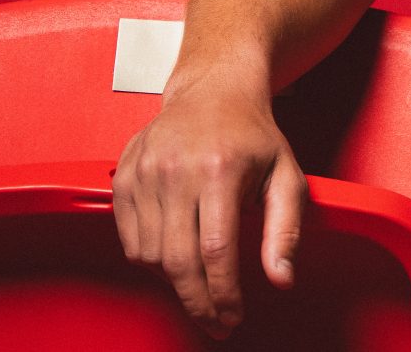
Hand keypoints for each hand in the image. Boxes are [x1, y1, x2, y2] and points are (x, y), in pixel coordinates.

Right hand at [111, 77, 308, 337]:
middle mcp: (176, 170)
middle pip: (178, 260)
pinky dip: (150, 260)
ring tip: (200, 283)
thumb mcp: (286, 175)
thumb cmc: (252, 134)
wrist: (212, 90)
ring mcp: (144, 172)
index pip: (216, 251)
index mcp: (220, 168)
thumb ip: (286, 230)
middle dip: (197, 301)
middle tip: (215, 321)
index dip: (223, 294)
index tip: (231, 317)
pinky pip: (129, 239)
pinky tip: (175, 257)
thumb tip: (282, 279)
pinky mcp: (123, 176)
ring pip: (150, 255)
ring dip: (175, 282)